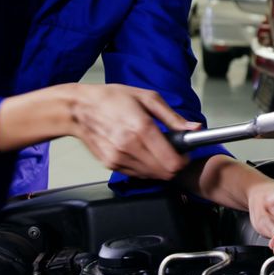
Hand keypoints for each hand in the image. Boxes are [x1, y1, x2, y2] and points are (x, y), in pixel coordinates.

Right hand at [69, 84, 199, 179]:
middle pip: (164, 173)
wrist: (79, 109)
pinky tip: (142, 152)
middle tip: (173, 151)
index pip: (171, 162)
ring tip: (156, 149)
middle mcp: (129, 147)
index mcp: (141, 128)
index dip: (183, 160)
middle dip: (174, 165)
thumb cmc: (112, 99)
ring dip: (159, 167)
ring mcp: (118, 158)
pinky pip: (137, 174)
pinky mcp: (111, 164)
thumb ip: (173, 117)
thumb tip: (194, 128)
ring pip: (151, 176)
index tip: (184, 153)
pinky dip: (145, 167)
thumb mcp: (147, 98)